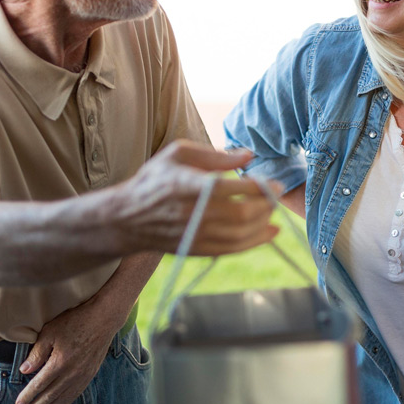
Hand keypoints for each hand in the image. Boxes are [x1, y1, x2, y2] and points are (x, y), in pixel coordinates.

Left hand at [14, 300, 115, 403]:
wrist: (104, 319)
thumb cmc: (75, 322)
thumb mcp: (50, 332)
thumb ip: (37, 352)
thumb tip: (24, 370)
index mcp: (59, 362)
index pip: (39, 384)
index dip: (27, 396)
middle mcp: (71, 373)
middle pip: (50, 395)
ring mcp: (82, 375)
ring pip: (64, 397)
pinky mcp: (90, 373)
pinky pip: (76, 393)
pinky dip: (67, 403)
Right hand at [118, 141, 280, 254]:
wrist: (127, 218)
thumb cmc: (155, 180)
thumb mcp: (178, 154)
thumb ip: (215, 154)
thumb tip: (249, 155)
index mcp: (188, 184)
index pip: (231, 188)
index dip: (258, 187)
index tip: (273, 182)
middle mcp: (192, 212)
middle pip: (241, 213)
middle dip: (266, 204)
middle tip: (276, 195)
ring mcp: (195, 234)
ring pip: (241, 233)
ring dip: (264, 222)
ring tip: (272, 210)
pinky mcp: (197, 249)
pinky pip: (233, 248)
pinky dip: (256, 241)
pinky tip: (270, 232)